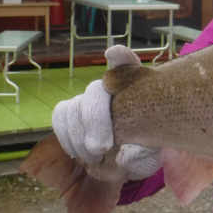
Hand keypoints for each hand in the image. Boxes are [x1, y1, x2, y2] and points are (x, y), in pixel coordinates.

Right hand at [51, 46, 161, 179]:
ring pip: (76, 104)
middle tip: (102, 148)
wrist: (127, 159)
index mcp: (140, 93)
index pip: (131, 67)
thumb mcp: (150, 159)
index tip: (113, 54)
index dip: (121, 58)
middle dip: (95, 119)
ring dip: (79, 133)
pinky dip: (66, 134)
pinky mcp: (74, 111)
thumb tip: (126, 152)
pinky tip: (79, 153)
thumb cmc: (142, 153)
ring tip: (94, 156)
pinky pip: (62, 114)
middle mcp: (114, 91)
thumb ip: (142, 158)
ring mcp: (92, 99)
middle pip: (96, 90)